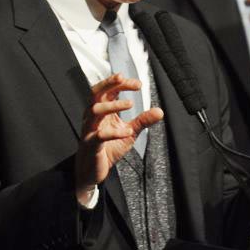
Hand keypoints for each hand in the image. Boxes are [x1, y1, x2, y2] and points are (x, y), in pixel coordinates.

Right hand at [74, 74, 162, 201]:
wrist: (93, 170)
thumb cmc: (107, 148)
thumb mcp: (129, 132)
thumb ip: (142, 121)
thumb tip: (159, 111)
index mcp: (102, 112)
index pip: (108, 91)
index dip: (121, 84)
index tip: (137, 84)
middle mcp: (93, 117)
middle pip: (95, 93)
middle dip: (108, 83)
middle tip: (123, 79)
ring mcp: (90, 130)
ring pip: (94, 111)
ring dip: (112, 105)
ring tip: (130, 104)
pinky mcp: (91, 144)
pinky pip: (100, 135)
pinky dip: (114, 132)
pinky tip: (127, 131)